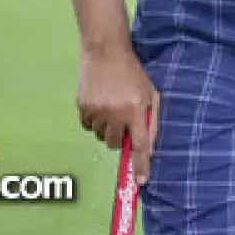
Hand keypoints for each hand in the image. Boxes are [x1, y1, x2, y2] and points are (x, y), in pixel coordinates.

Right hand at [79, 44, 160, 184]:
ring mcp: (97, 110)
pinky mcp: (82, 107)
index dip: (140, 165)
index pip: (140, 145)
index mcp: (136, 109)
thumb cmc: (133, 73)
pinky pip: (88, 127)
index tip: (140, 182)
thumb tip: (149, 149)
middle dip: (120, 138)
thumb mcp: (151, 94)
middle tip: (123, 122)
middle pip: (116, 144)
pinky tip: (99, 105)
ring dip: (107, 129)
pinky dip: (94, 122)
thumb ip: (152, 121)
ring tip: (111, 108)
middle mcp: (116, 113)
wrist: (106, 51)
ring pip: (101, 136)